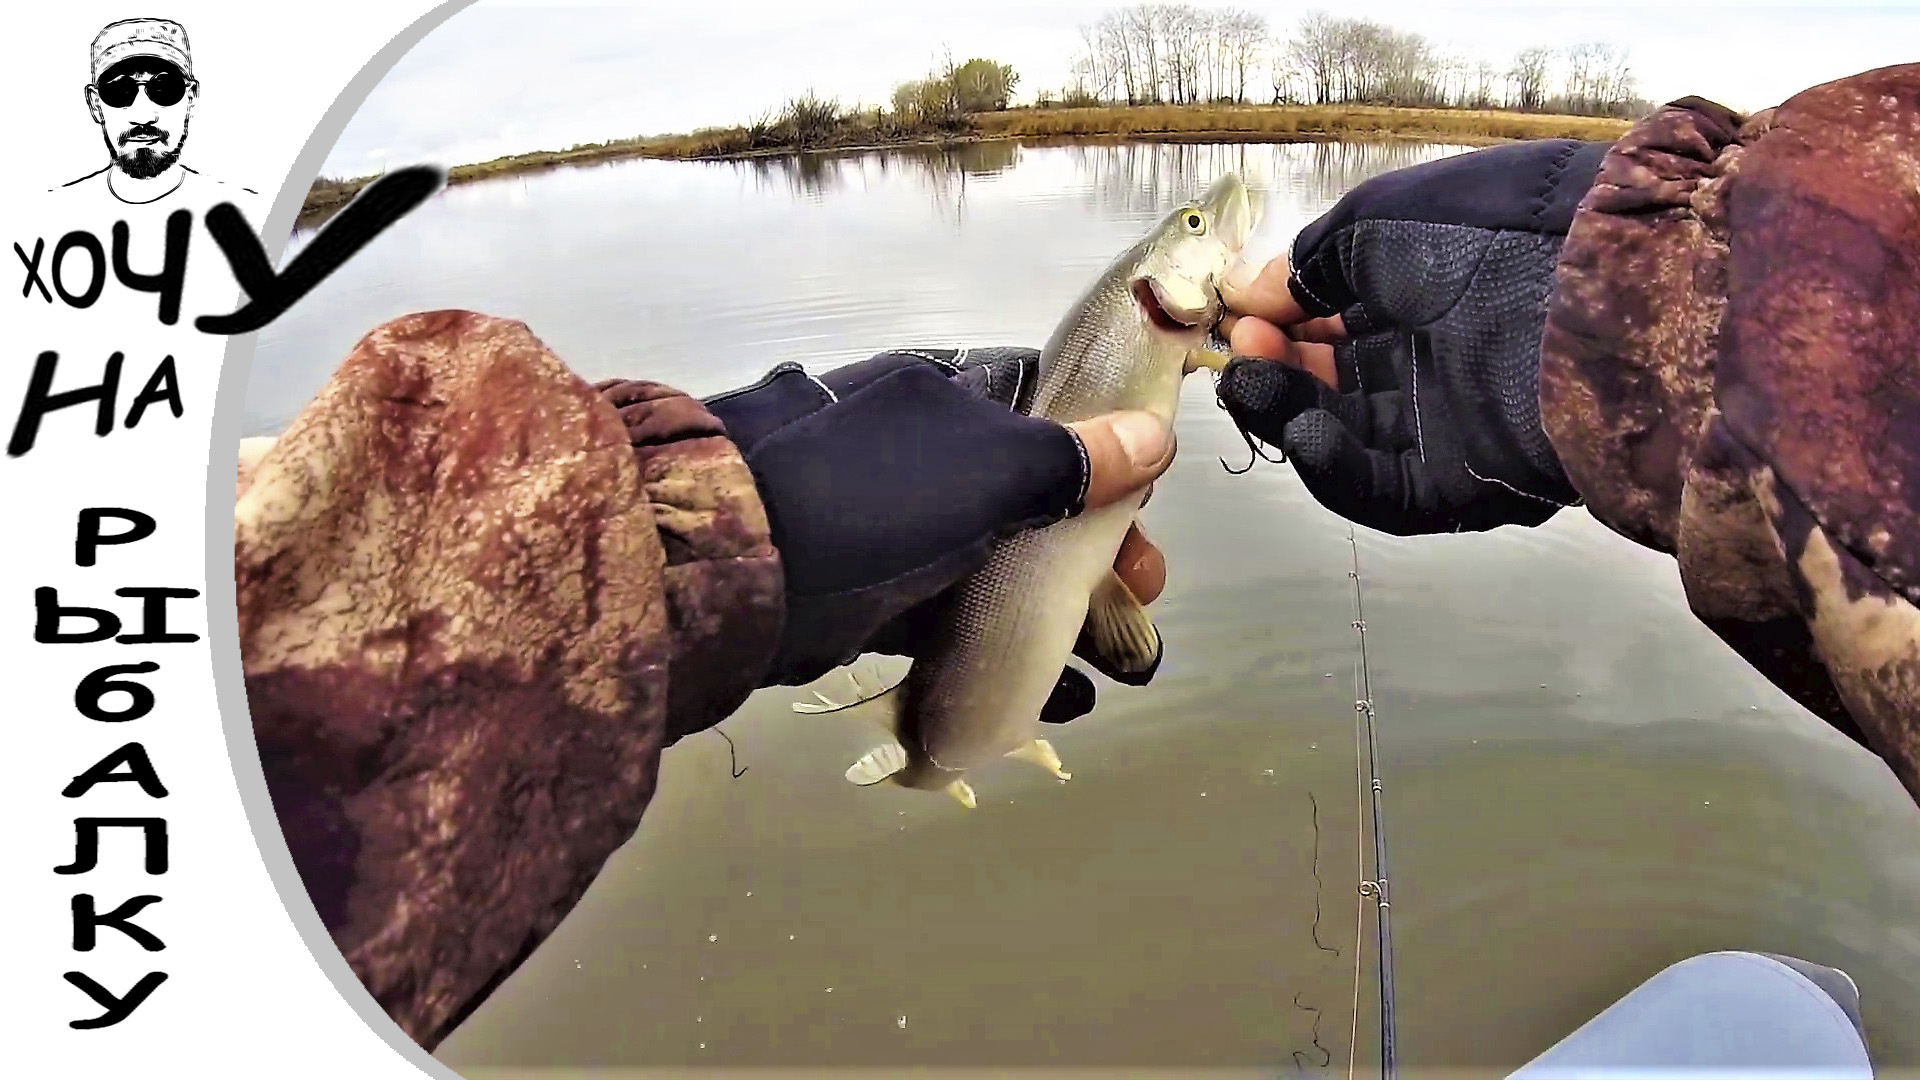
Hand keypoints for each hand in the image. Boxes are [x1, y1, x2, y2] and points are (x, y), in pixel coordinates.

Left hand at [685, 347, 1173, 692]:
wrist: (721, 574)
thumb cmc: (864, 501)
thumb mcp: (982, 471)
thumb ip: (1069, 460)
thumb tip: (1154, 437)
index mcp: (941, 397)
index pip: (1047, 412)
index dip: (1107, 459)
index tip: (1145, 514)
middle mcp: (915, 452)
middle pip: (1028, 497)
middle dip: (1093, 549)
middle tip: (1141, 598)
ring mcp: (885, 527)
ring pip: (993, 563)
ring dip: (1057, 608)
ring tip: (1112, 660)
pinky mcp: (861, 598)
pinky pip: (949, 620)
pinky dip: (999, 651)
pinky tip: (1051, 693)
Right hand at [1213, 139, 1607, 534]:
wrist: (1590, 292)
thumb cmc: (1484, 236)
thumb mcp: (1383, 218)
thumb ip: (1312, 260)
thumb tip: (1254, 291)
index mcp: (1427, 290)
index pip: (1336, 319)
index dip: (1282, 316)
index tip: (1241, 309)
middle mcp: (1437, 359)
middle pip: (1335, 379)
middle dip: (1280, 360)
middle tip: (1247, 343)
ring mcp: (1448, 426)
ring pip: (1349, 435)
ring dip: (1292, 410)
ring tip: (1253, 381)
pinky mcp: (1460, 484)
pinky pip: (1384, 488)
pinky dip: (1335, 468)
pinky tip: (1301, 432)